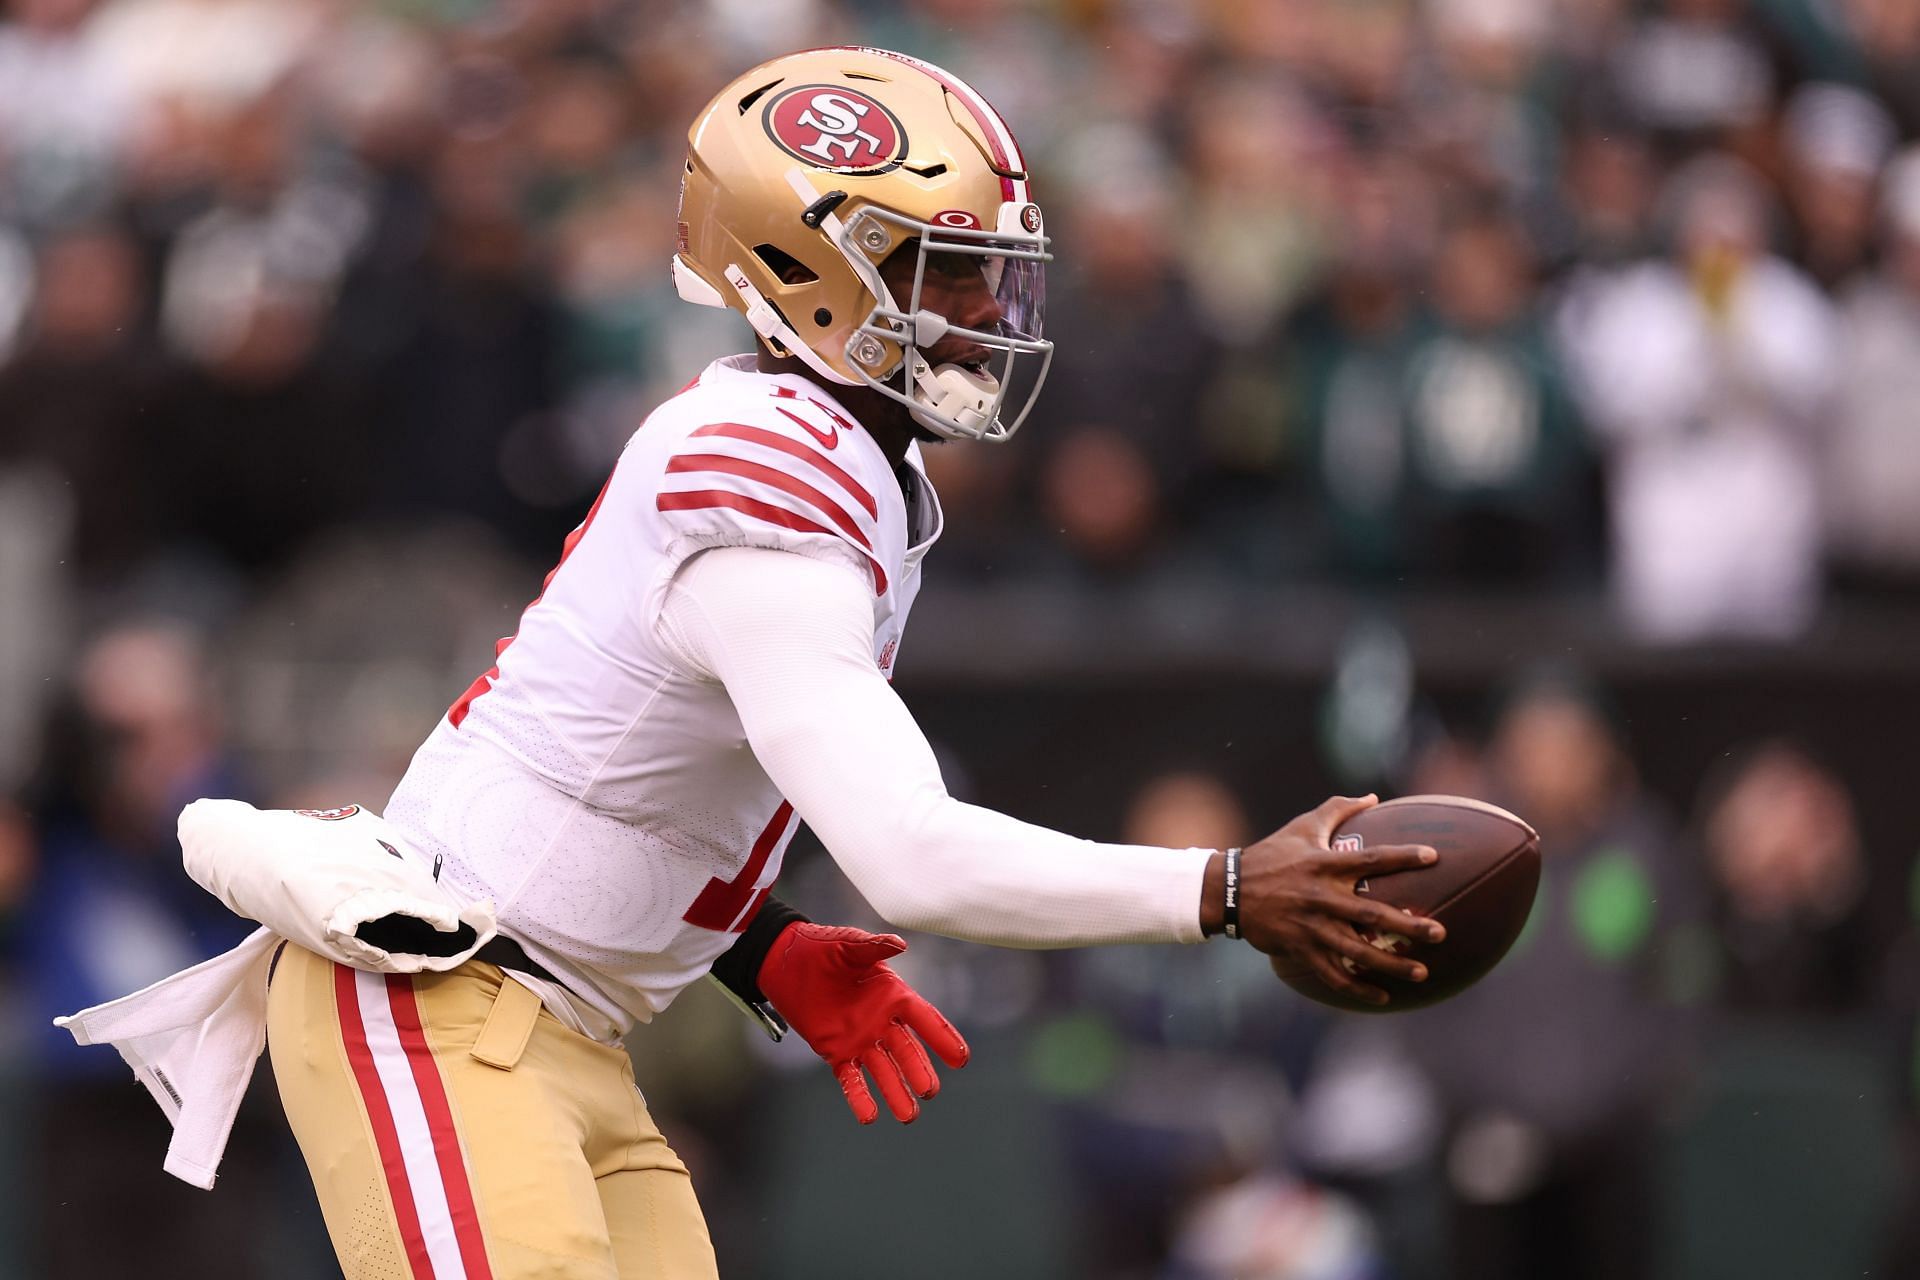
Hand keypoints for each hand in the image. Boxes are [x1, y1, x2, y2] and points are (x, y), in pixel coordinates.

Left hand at [757, 923, 969, 1124]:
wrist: (784, 963)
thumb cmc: (821, 948)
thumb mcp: (848, 945)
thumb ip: (873, 948)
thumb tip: (900, 944)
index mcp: (892, 995)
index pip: (924, 1019)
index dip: (943, 1038)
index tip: (961, 1059)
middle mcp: (882, 1022)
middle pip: (907, 1051)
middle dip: (918, 1071)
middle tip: (929, 1091)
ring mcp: (860, 1040)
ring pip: (884, 1071)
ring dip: (896, 1092)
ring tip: (908, 1116)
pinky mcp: (836, 1052)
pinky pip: (851, 1079)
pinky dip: (860, 1097)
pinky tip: (869, 1117)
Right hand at [1226, 794, 1445, 1006]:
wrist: (1228, 890)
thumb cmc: (1271, 855)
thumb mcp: (1302, 827)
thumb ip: (1337, 809)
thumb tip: (1373, 796)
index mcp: (1325, 865)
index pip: (1371, 859)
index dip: (1403, 857)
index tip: (1434, 857)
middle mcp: (1322, 897)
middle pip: (1373, 914)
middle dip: (1409, 925)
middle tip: (1440, 933)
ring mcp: (1312, 927)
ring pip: (1358, 951)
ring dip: (1392, 964)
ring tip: (1423, 972)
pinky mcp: (1300, 950)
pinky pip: (1334, 974)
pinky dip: (1358, 988)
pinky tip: (1382, 997)